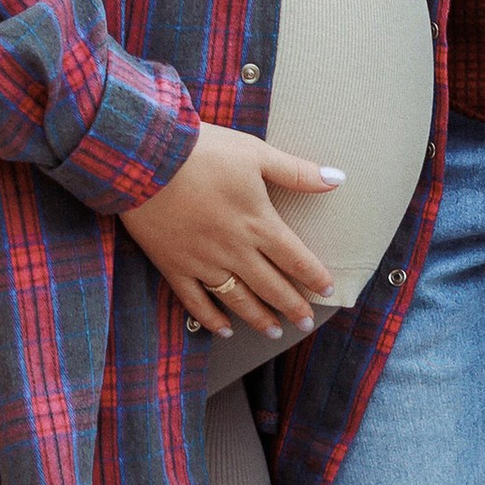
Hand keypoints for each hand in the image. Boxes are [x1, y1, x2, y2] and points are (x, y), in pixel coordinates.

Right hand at [119, 123, 339, 339]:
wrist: (145, 158)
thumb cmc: (204, 151)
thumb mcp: (256, 154)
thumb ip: (297, 172)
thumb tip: (338, 179)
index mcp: (258, 223)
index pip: (295, 258)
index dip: (314, 277)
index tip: (328, 290)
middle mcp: (234, 250)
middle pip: (271, 286)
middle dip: (292, 306)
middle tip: (305, 323)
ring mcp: (203, 262)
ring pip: (237, 299)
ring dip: (258, 318)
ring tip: (274, 333)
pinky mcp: (173, 265)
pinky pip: (195, 301)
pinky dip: (210, 319)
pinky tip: (222, 331)